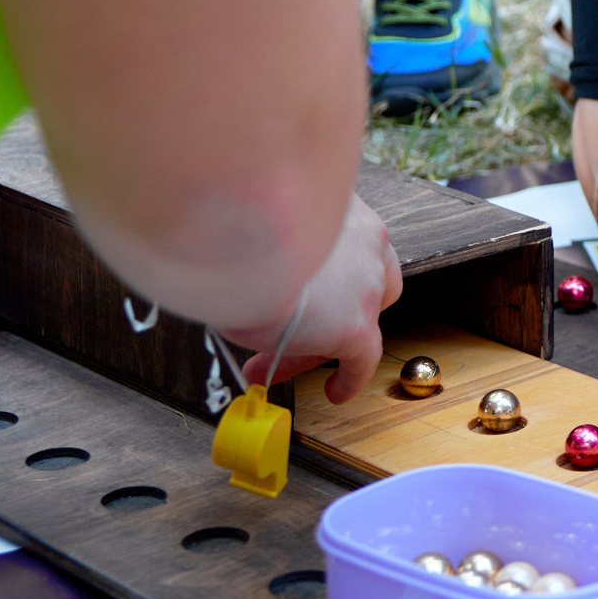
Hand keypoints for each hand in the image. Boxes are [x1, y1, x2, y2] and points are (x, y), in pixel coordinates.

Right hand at [227, 193, 403, 404]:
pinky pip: (362, 358)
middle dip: (329, 309)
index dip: (326, 274)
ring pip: (354, 321)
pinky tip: (334, 391)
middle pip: (362, 284)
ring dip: (318, 343)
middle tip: (292, 330)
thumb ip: (270, 241)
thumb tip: (248, 264)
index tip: (301, 289)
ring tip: (273, 366)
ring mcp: (364, 284)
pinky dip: (351, 376)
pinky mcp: (356, 324)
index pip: (347, 245)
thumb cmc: (232, 222)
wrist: (240, 234)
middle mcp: (364, 242)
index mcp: (341, 207)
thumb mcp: (258, 221)